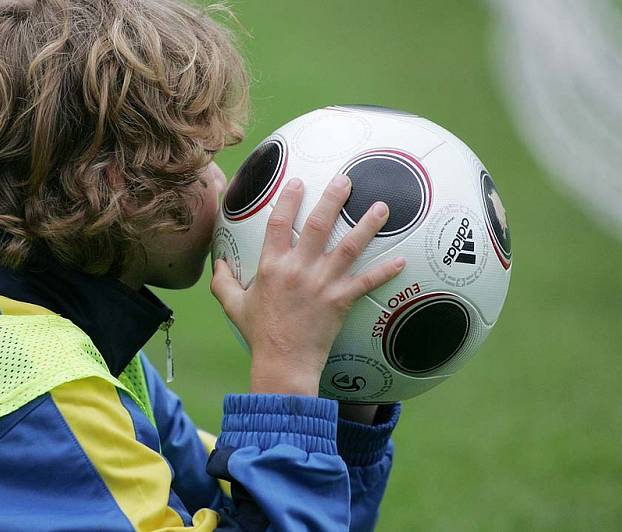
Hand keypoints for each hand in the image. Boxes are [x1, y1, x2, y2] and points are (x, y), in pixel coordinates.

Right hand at [211, 174, 405, 396]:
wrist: (283, 363)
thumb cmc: (259, 334)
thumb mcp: (234, 306)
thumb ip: (224, 282)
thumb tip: (220, 263)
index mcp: (271, 266)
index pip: (279, 223)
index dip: (288, 199)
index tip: (298, 182)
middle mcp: (298, 269)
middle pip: (319, 225)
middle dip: (334, 198)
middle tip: (346, 180)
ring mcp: (322, 284)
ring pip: (349, 247)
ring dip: (368, 224)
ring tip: (383, 206)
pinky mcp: (340, 300)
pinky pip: (367, 282)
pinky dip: (385, 271)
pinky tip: (402, 260)